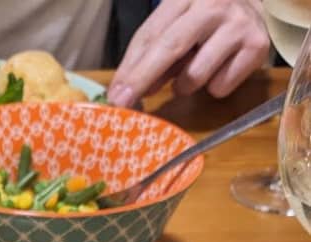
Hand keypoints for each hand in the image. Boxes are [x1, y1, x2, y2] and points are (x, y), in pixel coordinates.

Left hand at [108, 0, 269, 106]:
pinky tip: (220, 68)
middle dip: (143, 79)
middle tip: (123, 103)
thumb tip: (129, 91)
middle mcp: (213, 5)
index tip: (115, 95)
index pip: (151, 34)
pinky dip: (214, 86)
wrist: (256, 9)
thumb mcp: (176, 27)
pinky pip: (219, 87)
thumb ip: (152, 54)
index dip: (131, 68)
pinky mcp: (256, 47)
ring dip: (185, 85)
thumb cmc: (206, 22)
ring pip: (195, 75)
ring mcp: (237, 24)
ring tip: (195, 69)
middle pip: (171, 47)